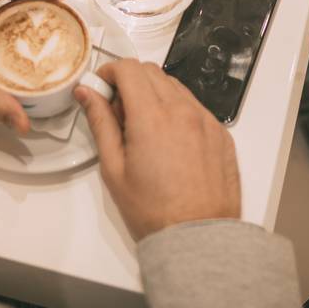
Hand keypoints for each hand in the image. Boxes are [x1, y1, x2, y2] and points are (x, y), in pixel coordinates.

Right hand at [76, 59, 240, 240]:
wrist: (198, 239)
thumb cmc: (154, 211)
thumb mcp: (114, 168)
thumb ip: (100, 122)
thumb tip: (87, 94)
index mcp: (152, 117)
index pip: (129, 68)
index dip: (110, 72)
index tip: (102, 88)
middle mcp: (183, 111)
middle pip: (151, 72)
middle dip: (130, 82)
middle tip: (119, 112)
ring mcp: (206, 121)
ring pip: (175, 86)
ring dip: (155, 94)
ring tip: (146, 129)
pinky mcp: (221, 134)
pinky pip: (195, 107)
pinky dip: (178, 111)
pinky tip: (170, 140)